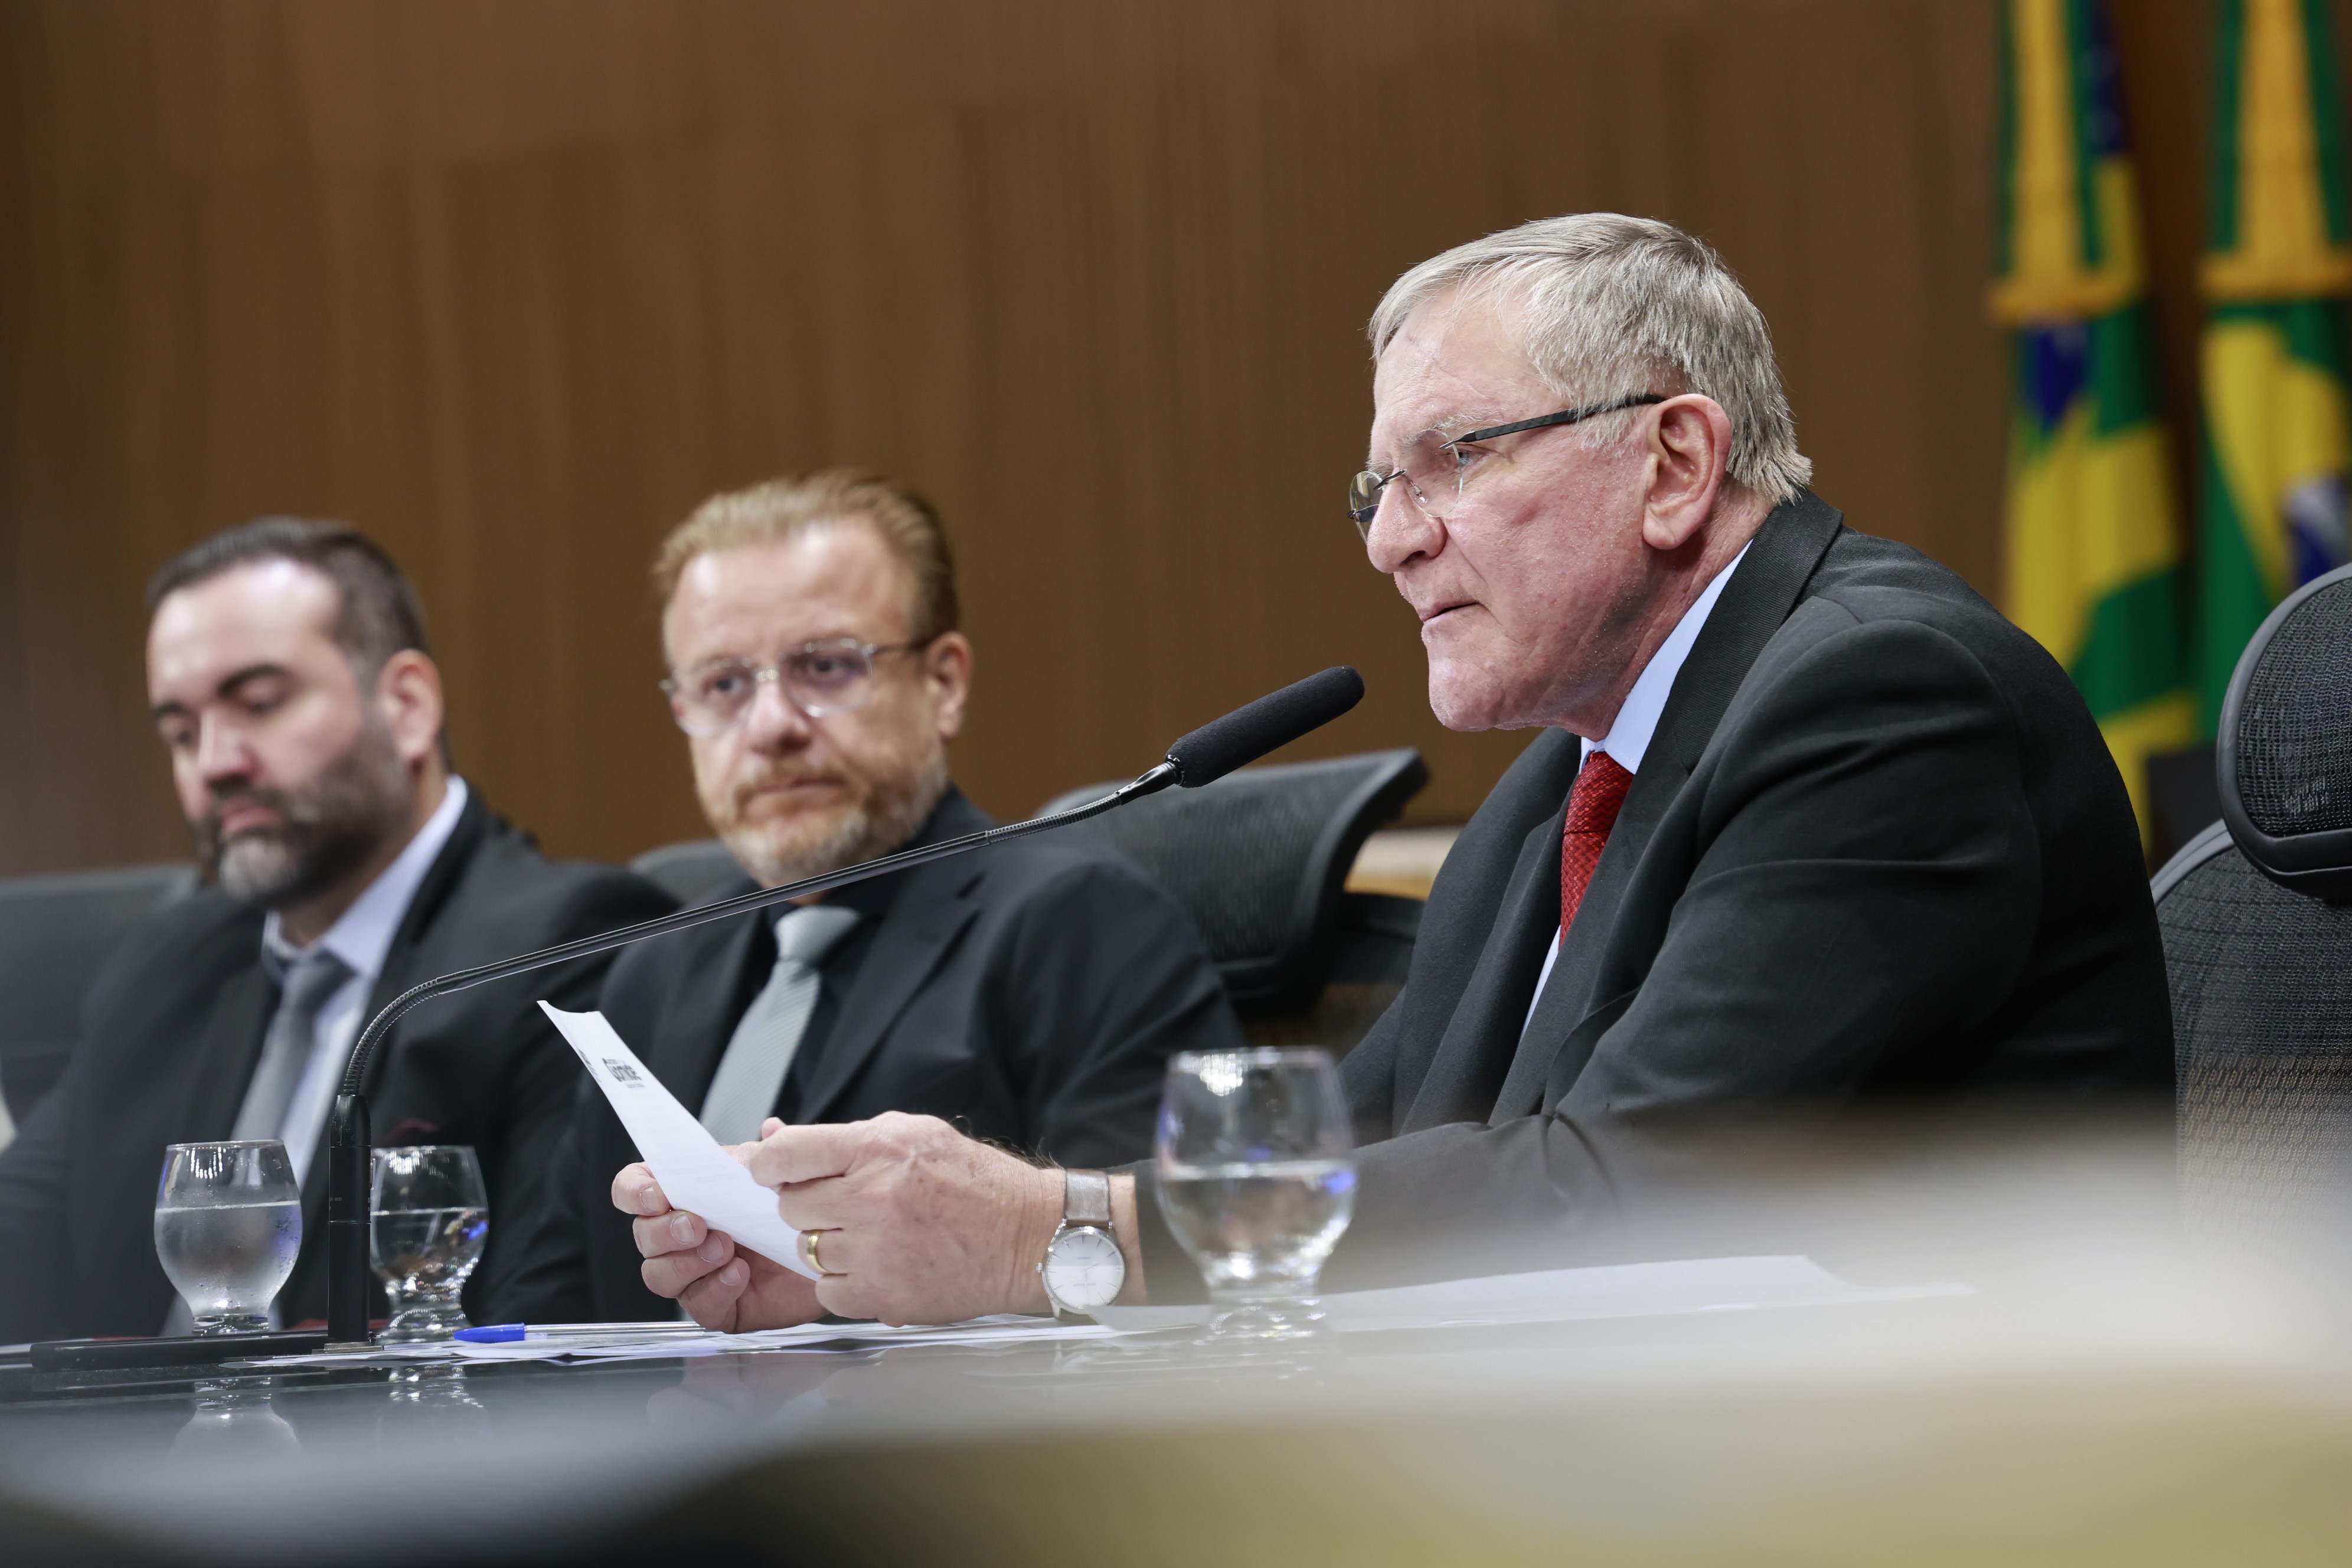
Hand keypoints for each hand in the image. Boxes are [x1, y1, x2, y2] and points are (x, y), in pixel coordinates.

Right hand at [611, 1158, 823, 1330]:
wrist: (826, 1250)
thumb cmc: (790, 1210)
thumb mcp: (778, 1175)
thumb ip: (770, 1154)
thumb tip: (771, 1131)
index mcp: (685, 1195)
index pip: (634, 1190)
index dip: (635, 1192)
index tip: (656, 1196)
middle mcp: (681, 1236)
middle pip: (643, 1236)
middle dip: (665, 1230)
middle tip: (697, 1225)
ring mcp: (694, 1273)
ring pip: (659, 1275)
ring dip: (686, 1262)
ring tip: (725, 1249)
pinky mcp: (717, 1305)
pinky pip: (698, 1305)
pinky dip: (715, 1288)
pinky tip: (739, 1274)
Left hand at [746, 1112, 1068, 1325]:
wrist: (1026, 1238)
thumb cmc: (975, 1183)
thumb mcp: (915, 1134)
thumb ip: (849, 1138)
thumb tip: (779, 1138)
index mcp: (877, 1151)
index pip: (787, 1155)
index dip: (770, 1165)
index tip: (773, 1173)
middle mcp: (871, 1199)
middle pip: (791, 1207)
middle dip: (809, 1205)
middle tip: (843, 1205)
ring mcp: (875, 1251)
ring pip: (807, 1250)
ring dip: (829, 1244)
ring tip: (870, 1236)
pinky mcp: (883, 1295)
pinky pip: (827, 1290)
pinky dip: (843, 1281)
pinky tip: (876, 1265)